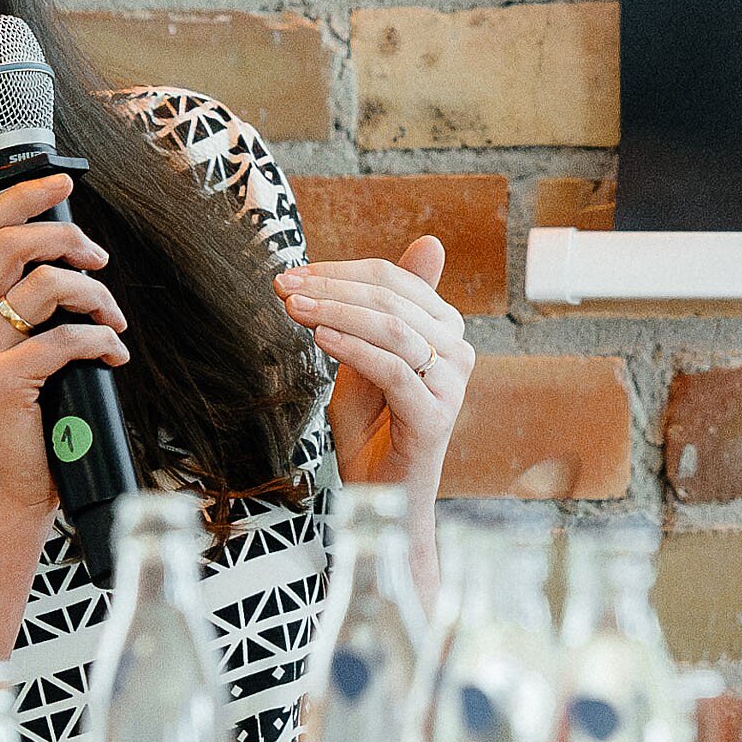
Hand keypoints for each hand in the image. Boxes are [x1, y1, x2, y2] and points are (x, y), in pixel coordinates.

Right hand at [0, 171, 129, 533]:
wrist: (8, 488)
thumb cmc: (20, 419)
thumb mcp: (8, 350)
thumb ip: (19, 304)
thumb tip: (68, 255)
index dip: (23, 196)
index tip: (61, 182)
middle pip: (12, 242)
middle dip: (68, 238)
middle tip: (99, 260)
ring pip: (46, 284)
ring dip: (96, 295)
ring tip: (112, 319)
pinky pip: (65, 339)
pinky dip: (101, 341)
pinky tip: (112, 353)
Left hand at [282, 237, 472, 498]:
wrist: (379, 495)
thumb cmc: (372, 428)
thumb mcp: (364, 359)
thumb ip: (369, 312)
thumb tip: (404, 245)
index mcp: (443, 329)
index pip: (394, 281)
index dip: (340, 271)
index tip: (291, 275)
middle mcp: (457, 351)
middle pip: (392, 301)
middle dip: (331, 288)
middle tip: (284, 287)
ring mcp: (451, 385)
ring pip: (393, 329)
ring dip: (336, 312)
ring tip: (295, 309)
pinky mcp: (435, 416)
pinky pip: (392, 370)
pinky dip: (352, 349)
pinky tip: (320, 339)